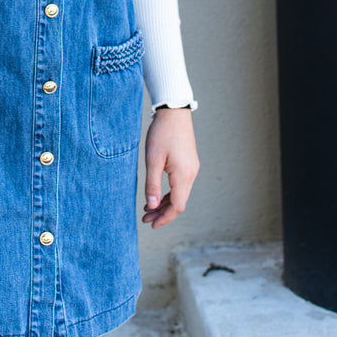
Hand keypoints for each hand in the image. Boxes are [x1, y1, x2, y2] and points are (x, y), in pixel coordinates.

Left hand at [142, 108, 198, 228]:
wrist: (174, 112)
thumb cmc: (162, 134)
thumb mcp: (152, 160)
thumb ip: (152, 185)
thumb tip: (151, 206)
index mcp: (183, 175)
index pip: (177, 206)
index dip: (164, 218)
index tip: (151, 225)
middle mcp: (191, 174)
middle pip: (179, 202)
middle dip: (162, 213)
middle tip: (145, 218)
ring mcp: (191, 168)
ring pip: (180, 194)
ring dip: (164, 203)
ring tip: (148, 208)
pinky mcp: (188, 163)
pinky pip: (180, 185)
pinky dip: (169, 193)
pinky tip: (156, 195)